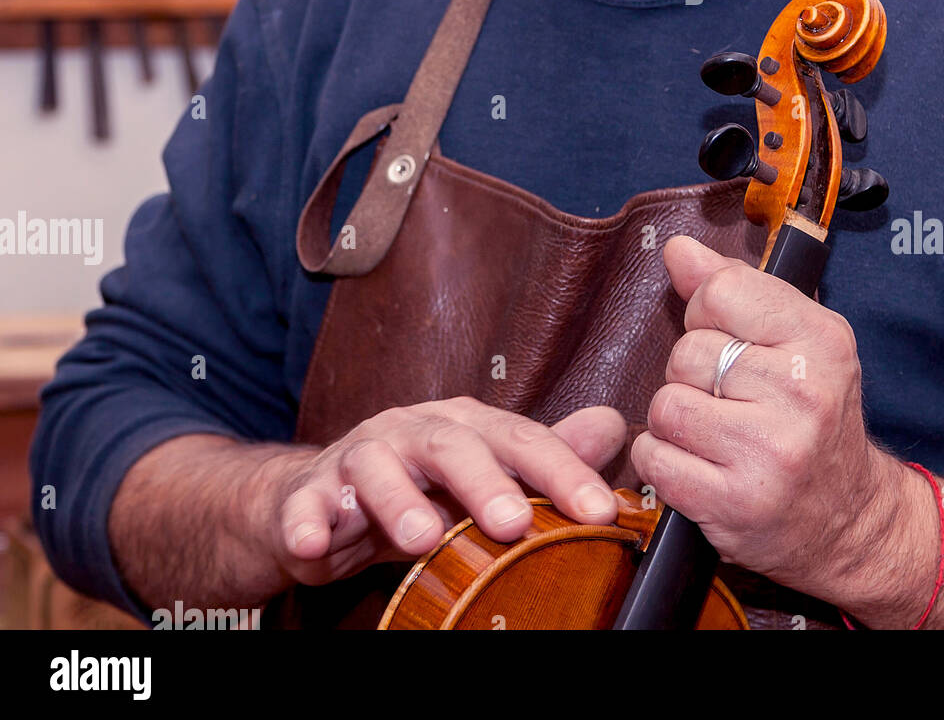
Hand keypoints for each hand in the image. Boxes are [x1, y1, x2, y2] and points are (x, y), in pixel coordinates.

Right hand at [265, 399, 626, 586]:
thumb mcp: (483, 473)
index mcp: (464, 426)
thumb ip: (544, 456)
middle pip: (452, 445)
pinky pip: (304, 503)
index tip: (600, 510)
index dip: (562, 472)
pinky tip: (314, 541)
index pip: (521, 440)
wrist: (315, 498)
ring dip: (399, 501)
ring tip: (424, 537)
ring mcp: (357, 457)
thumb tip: (615, 427)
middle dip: (485, 481)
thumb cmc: (415, 487)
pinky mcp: (306, 493)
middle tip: (515, 521)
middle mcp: (413, 430)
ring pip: (376, 466)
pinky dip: (308, 519)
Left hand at [630, 236, 903, 606]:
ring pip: (666, 405)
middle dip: (693, 375)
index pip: (720, 292)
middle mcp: (803, 393)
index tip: (729, 341)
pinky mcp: (736, 502)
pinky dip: (665, 462)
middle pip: (687, 352)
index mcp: (822, 340)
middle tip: (730, 400)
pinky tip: (701, 466)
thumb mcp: (796, 340)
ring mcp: (770, 452)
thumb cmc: (815, 419)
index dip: (707, 315)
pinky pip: (656, 457)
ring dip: (676, 421)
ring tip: (715, 434)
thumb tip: (678, 250)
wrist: (850, 519)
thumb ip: (735, 288)